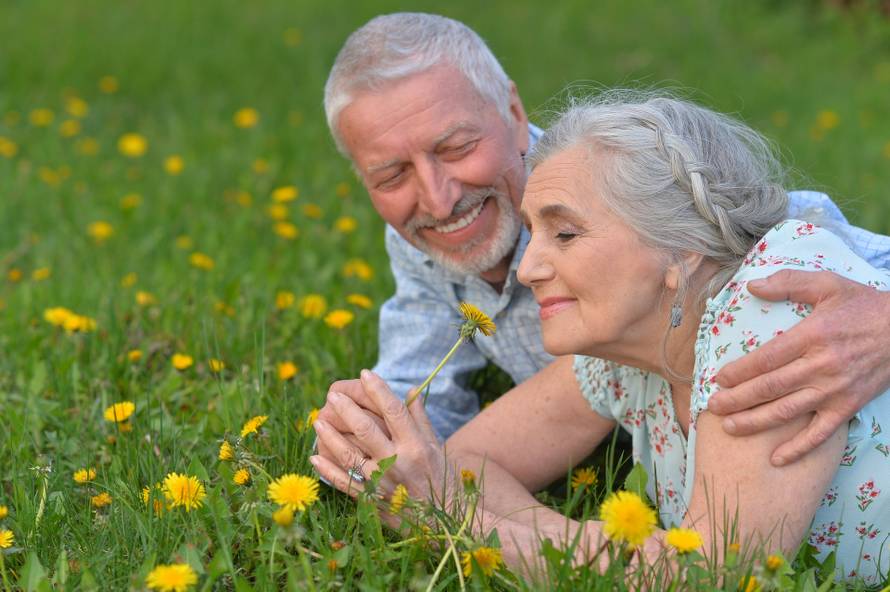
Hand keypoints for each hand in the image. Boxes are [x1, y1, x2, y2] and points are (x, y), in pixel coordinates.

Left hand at [310, 370, 452, 506]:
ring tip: (318, 420)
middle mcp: (398, 463)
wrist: (444, 521)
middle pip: (366, 429)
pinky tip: (315, 457)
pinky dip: (328, 470)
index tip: (366, 373)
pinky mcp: (372, 501)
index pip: (394, 411)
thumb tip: (410, 389)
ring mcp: (382, 483)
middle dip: (346, 408)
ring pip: (349, 455)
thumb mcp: (436, 447)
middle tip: (333, 394)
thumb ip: (420, 419)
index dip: (378, 390)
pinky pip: (344, 483)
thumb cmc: (442, 480)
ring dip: (330, 436)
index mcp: (416, 446)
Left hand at [708, 270, 889, 465]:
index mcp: (812, 336)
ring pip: (787, 411)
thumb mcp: (827, 285)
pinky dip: (798, 448)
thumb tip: (752, 286)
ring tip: (729, 427)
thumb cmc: (863, 306)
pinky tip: (776, 459)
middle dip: (737, 399)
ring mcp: (835, 390)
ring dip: (755, 422)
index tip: (718, 379)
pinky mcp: (848, 407)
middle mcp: (821, 366)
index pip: (767, 358)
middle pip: (770, 387)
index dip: (740, 371)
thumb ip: (788, 283)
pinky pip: (820, 434)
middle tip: (712, 407)